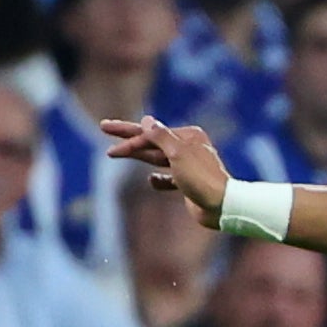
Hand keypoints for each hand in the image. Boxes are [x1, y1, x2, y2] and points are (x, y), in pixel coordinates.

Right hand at [101, 116, 228, 226]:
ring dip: (138, 155)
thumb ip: (160, 136)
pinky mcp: (189, 184)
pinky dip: (160, 180)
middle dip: (127, 136)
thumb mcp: (178, 153)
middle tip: (104, 126)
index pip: (152, 135)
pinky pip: (169, 179)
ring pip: (157, 158)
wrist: (223, 206)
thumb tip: (147, 120)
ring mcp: (189, 166)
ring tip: (114, 152)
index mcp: (189, 137)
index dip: (130, 139)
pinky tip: (151, 181)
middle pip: (151, 141)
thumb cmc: (201, 178)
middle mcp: (189, 148)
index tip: (111, 148)